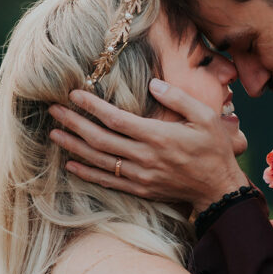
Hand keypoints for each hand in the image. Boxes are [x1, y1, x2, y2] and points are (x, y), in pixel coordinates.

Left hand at [48, 82, 247, 212]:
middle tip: (53, 110)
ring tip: (54, 134)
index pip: (116, 119)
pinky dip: (87, 173)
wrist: (219, 190)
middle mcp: (144, 157)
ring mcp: (140, 176)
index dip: (92, 106)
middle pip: (100, 139)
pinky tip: (71, 164)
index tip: (74, 94)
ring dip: (74, 147)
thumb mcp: (206, 117)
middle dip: (74, 124)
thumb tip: (152, 84)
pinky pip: (107, 182)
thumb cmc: (215, 150)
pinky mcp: (141, 190)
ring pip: (99, 161)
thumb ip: (178, 99)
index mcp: (158, 136)